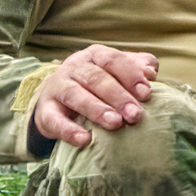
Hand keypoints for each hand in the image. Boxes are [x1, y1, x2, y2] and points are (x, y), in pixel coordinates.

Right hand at [32, 45, 158, 147]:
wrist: (60, 99)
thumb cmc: (100, 84)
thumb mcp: (118, 72)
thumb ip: (137, 68)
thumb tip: (151, 72)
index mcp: (96, 55)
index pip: (113, 60)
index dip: (131, 76)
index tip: (146, 93)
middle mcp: (75, 67)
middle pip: (96, 79)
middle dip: (118, 97)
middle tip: (135, 115)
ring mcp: (57, 87)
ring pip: (75, 95)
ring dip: (97, 109)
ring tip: (115, 123)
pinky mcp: (45, 110)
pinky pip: (55, 120)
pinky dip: (69, 130)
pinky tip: (85, 140)